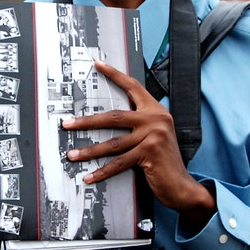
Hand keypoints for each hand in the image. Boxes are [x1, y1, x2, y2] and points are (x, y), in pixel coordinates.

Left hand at [61, 59, 215, 225]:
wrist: (181, 185)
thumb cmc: (164, 162)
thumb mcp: (154, 136)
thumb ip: (138, 125)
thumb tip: (108, 120)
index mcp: (156, 111)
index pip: (133, 87)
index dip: (115, 75)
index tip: (98, 65)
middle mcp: (156, 119)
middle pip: (114, 116)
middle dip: (87, 122)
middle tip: (68, 124)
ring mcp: (154, 135)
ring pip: (113, 143)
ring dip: (89, 151)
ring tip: (73, 154)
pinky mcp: (150, 152)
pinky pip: (119, 163)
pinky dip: (102, 171)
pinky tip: (90, 175)